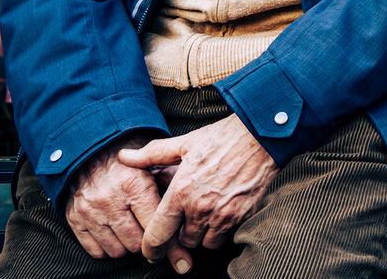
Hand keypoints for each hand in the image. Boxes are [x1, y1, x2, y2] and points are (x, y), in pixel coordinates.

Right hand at [63, 135, 161, 259]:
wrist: (91, 149)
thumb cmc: (129, 161)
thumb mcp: (152, 166)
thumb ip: (169, 188)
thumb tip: (187, 215)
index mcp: (134, 185)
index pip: (155, 225)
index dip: (167, 233)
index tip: (171, 236)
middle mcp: (110, 200)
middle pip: (136, 243)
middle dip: (147, 242)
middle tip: (151, 234)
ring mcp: (90, 212)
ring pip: (117, 251)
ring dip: (128, 247)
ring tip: (134, 234)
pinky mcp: (75, 219)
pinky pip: (95, 250)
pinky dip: (108, 249)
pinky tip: (116, 237)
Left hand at [118, 114, 277, 268]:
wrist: (262, 135)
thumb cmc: (223, 137)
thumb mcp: (184, 143)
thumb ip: (151, 154)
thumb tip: (123, 157)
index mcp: (181, 192)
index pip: (157, 236)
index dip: (151, 249)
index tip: (151, 251)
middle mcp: (201, 208)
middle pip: (183, 242)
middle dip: (181, 235)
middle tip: (183, 222)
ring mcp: (224, 214)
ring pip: (205, 243)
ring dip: (202, 235)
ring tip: (203, 217)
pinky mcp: (243, 216)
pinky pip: (227, 236)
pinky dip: (222, 230)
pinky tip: (221, 213)